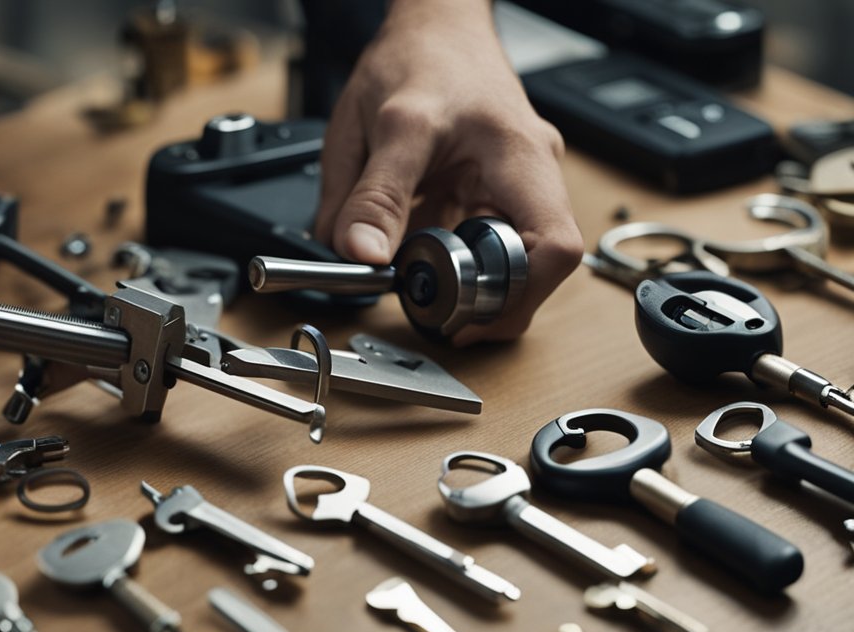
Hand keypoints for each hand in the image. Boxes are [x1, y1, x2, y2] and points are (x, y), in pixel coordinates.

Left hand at [313, 0, 582, 344]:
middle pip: (532, 266)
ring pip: (500, 258)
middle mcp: (529, 175)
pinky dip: (445, 257)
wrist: (432, 26)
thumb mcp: (384, 125)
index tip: (468, 319)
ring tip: (417, 275)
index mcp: (519, 158)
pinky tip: (414, 247)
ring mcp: (512, 185)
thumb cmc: (421, 58)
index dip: (520, 297)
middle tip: (436, 310)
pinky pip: (474, 240)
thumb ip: (371, 194)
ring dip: (461, 279)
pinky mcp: (489, 191)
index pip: (555, 247)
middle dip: (484, 296)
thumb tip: (359, 255)